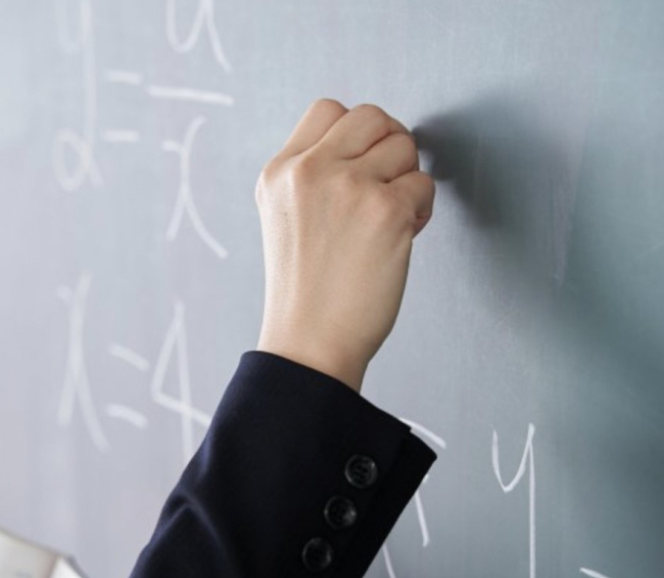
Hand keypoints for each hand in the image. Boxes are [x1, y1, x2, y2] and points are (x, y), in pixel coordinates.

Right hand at [255, 99, 434, 391]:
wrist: (309, 341)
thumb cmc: (303, 288)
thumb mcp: (283, 216)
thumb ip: (311, 174)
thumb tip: (367, 145)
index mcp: (279, 171)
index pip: (328, 110)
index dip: (356, 134)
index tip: (362, 165)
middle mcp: (310, 171)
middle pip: (372, 117)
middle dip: (389, 146)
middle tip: (386, 185)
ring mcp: (348, 186)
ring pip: (404, 147)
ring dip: (407, 180)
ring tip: (388, 220)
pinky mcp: (385, 210)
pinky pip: (424, 186)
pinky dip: (421, 211)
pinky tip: (399, 238)